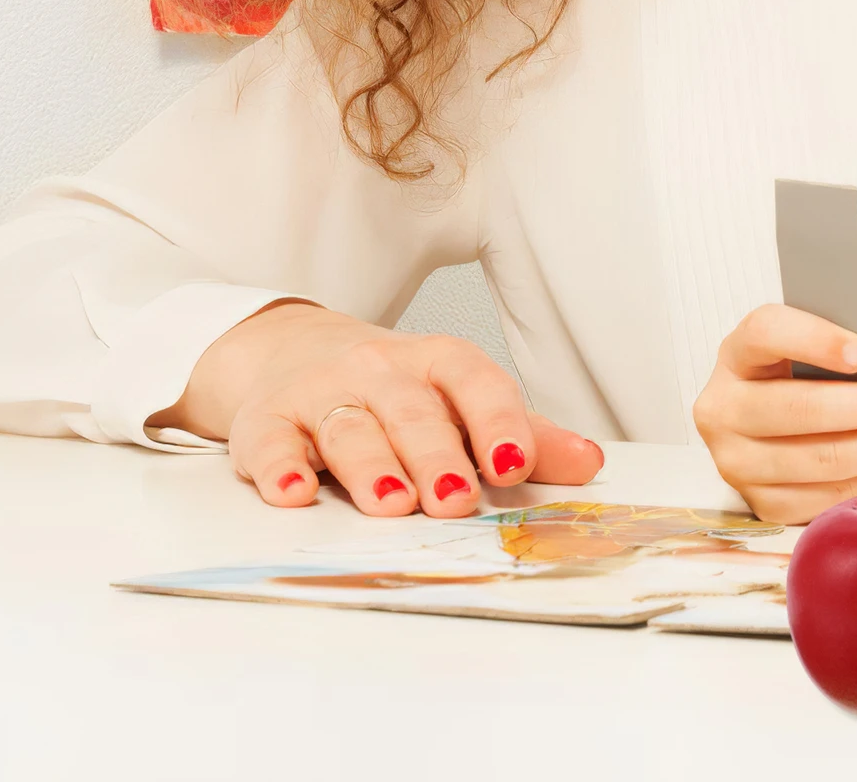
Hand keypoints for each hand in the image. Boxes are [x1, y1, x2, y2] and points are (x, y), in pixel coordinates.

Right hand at [152, 302, 603, 516]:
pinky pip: (270, 441)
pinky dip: (279, 467)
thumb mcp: (460, 401)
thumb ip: (521, 434)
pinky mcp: (266, 419)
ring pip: (349, 427)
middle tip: (457, 498)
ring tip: (392, 503)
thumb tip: (590, 464)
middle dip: (436, 455)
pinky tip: (292, 494)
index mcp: (438, 363)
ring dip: (371, 466)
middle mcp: (380, 369)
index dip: (498, 420)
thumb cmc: (394, 391)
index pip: (474, 381)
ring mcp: (322, 392)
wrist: (293, 352)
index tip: (516, 463)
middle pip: (412, 411)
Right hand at [693, 304, 856, 524]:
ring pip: (820, 460)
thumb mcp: (798, 348)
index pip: (767, 334)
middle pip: (800, 408)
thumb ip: (835, 347)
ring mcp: (738, 463)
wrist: (758, 427)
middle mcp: (724, 409)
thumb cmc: (792, 377)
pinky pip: (828, 496)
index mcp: (736, 354)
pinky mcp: (763, 503)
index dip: (814, 341)